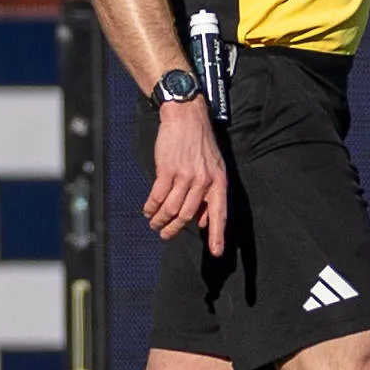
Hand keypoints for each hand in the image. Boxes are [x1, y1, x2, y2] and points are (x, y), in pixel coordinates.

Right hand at [145, 96, 229, 255]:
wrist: (186, 116)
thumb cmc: (200, 142)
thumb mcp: (215, 167)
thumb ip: (211, 194)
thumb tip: (205, 221)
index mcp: (218, 181)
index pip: (220, 213)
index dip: (218, 235)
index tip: (216, 252)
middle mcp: (204, 181)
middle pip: (187, 215)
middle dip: (174, 229)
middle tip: (165, 235)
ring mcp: (185, 175)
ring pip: (171, 208)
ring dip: (160, 220)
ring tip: (154, 224)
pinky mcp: (167, 170)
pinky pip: (158, 197)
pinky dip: (151, 207)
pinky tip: (148, 211)